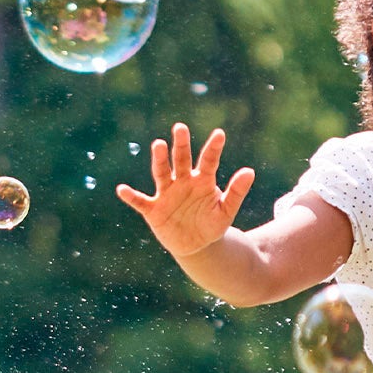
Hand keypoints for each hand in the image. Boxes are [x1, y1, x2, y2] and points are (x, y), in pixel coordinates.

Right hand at [116, 124, 255, 260]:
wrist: (196, 245)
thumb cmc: (212, 224)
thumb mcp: (227, 211)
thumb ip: (236, 192)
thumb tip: (250, 171)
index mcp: (202, 180)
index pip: (208, 161)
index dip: (213, 148)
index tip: (220, 134)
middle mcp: (182, 181)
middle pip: (181, 159)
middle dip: (180, 144)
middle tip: (181, 127)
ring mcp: (167, 194)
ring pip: (162, 173)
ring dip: (159, 159)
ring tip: (158, 144)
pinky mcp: (153, 209)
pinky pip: (140, 201)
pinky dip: (131, 196)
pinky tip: (122, 190)